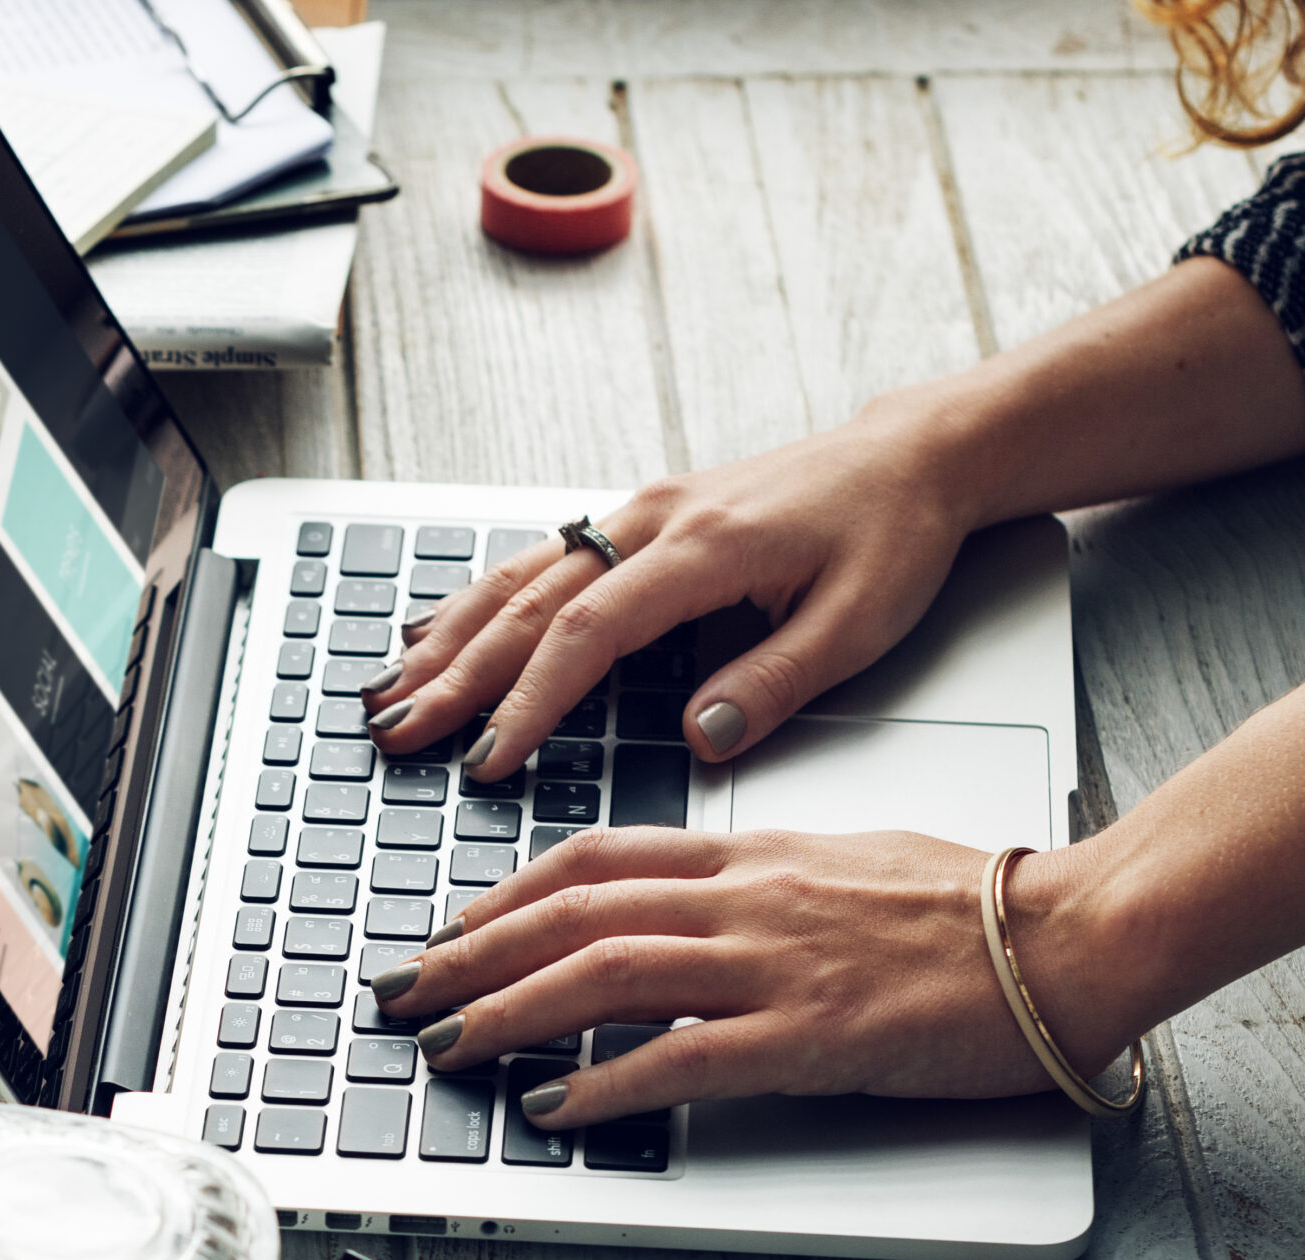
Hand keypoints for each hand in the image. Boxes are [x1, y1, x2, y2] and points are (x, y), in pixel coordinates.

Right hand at [357, 412, 974, 774]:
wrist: (914, 454)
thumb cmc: (892, 535)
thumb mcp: (858, 622)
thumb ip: (773, 684)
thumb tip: (697, 739)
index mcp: (703, 549)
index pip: (588, 634)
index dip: (529, 702)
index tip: (488, 760)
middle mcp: (655, 520)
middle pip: (530, 605)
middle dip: (456, 676)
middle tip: (399, 732)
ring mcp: (639, 513)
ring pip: (520, 577)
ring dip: (448, 637)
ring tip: (391, 690)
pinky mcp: (639, 519)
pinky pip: (539, 560)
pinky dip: (477, 599)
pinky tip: (436, 630)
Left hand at [369, 826, 1133, 1123]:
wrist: (1070, 934)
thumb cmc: (970, 907)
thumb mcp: (842, 865)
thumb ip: (758, 883)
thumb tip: (695, 908)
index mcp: (751, 856)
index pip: (595, 858)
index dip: (505, 895)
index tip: (452, 929)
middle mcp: (745, 900)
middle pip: (572, 914)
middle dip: (469, 957)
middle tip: (403, 994)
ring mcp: (772, 966)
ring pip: (603, 974)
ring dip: (508, 1014)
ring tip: (445, 1049)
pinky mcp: (808, 1036)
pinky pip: (680, 1058)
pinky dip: (604, 1082)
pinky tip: (552, 1106)